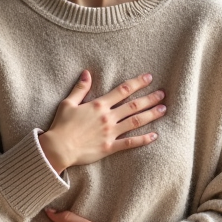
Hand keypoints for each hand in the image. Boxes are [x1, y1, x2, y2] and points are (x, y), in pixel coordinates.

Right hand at [38, 71, 165, 172]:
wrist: (58, 148)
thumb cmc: (61, 126)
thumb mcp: (68, 103)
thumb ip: (80, 88)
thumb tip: (87, 72)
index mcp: (99, 105)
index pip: (123, 91)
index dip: (137, 83)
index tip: (149, 78)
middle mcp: (108, 117)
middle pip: (134, 105)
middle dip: (150, 98)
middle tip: (163, 94)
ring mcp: (110, 133)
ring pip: (135, 122)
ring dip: (151, 115)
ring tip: (163, 109)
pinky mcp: (110, 147)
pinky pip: (130, 143)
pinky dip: (143, 139)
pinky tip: (155, 135)